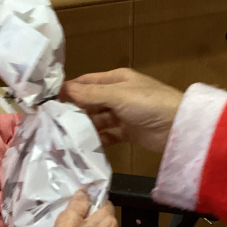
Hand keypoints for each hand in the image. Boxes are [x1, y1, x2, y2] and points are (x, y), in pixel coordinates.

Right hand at [62, 69, 183, 153]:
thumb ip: (89, 94)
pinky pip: (108, 134)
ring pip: (97, 119)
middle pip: (89, 101)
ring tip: (62, 137)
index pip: (85, 82)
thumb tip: (62, 89)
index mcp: (116, 79)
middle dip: (73, 111)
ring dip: (83, 127)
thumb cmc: (148, 103)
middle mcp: (117, 94)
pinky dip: (97, 139)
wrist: (178, 127)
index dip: (68, 90)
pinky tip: (82, 146)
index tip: (47, 102)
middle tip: (51, 123)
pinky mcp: (128, 132)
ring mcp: (123, 114)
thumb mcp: (117, 95)